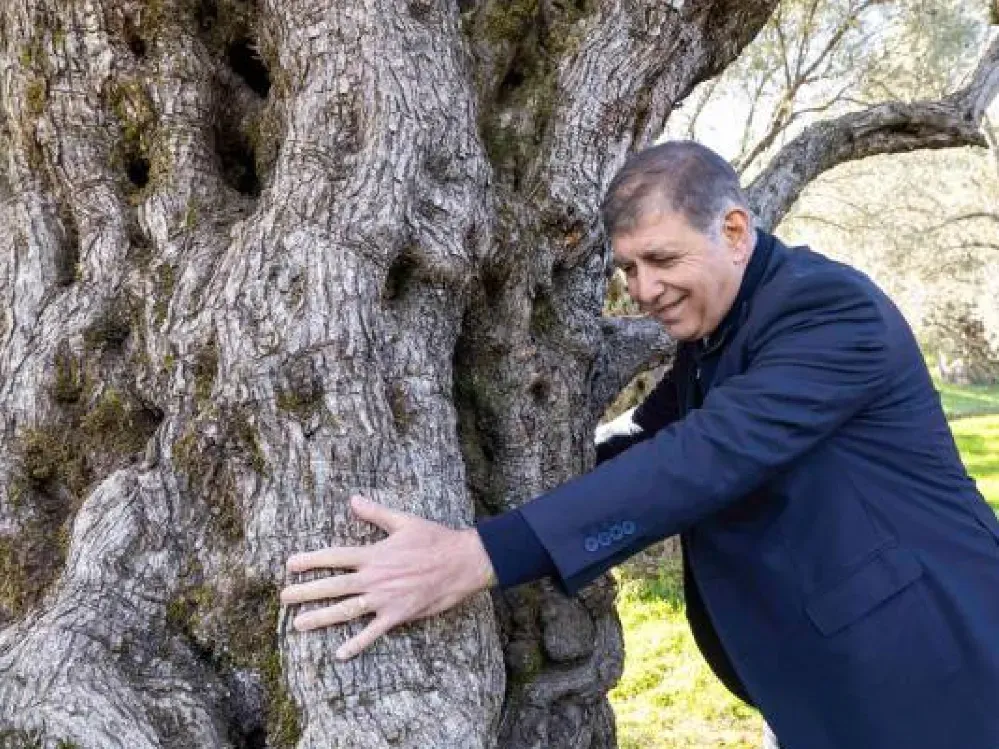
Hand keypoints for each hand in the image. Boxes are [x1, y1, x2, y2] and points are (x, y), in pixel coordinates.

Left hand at [280, 495, 496, 659]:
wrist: (462, 562)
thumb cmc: (435, 539)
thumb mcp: (404, 521)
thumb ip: (376, 513)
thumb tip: (352, 500)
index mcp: (374, 554)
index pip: (335, 557)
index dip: (311, 560)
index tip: (289, 564)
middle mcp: (375, 578)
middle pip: (333, 585)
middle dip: (305, 591)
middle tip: (283, 597)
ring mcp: (385, 599)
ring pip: (346, 610)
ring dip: (321, 617)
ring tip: (298, 624)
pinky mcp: (398, 615)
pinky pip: (373, 632)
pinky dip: (357, 643)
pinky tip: (340, 653)